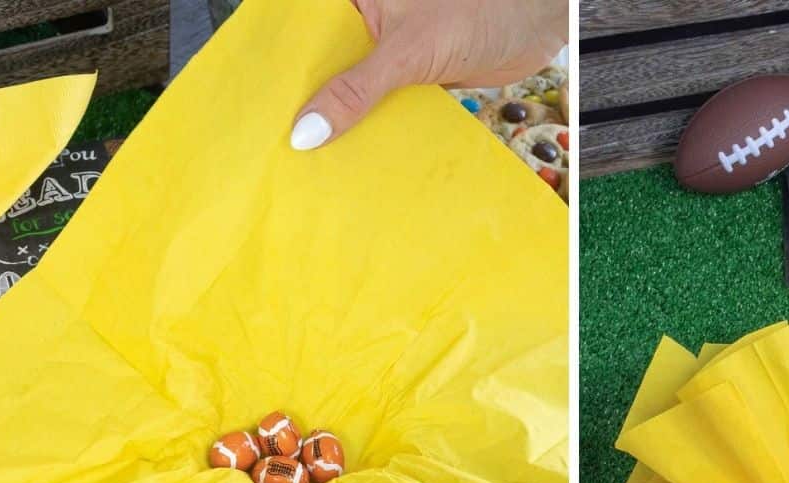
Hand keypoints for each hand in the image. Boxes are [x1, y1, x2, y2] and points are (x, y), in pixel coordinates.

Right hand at [291, 0, 567, 149]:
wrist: (535, 25)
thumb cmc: (480, 12)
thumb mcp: (407, 51)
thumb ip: (356, 89)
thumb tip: (306, 130)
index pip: (299, 31)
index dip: (275, 67)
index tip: (253, 110)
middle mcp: (363, 18)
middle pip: (321, 63)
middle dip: (304, 102)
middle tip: (275, 146)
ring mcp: (386, 47)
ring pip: (349, 87)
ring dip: (337, 121)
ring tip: (307, 161)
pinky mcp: (410, 73)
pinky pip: (378, 103)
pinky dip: (369, 127)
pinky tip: (352, 156)